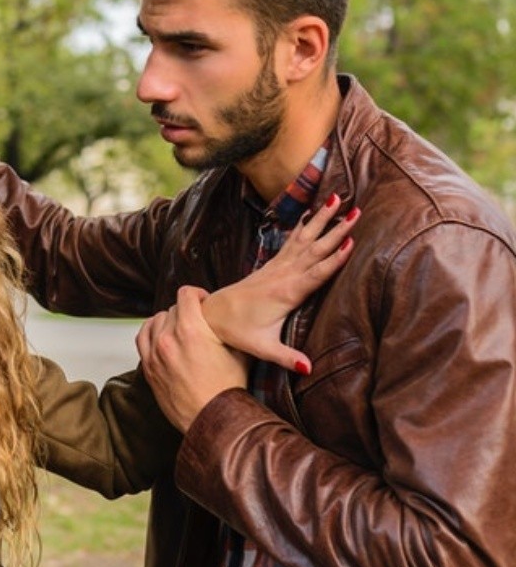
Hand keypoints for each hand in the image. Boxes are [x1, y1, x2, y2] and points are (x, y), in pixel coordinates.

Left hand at [137, 286, 248, 431]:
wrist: (213, 418)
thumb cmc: (227, 390)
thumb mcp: (239, 353)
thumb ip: (230, 331)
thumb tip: (231, 319)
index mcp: (191, 330)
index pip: (185, 294)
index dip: (197, 294)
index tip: (203, 301)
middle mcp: (168, 338)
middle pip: (172, 309)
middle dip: (185, 312)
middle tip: (197, 320)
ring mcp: (154, 353)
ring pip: (155, 321)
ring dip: (167, 321)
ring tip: (180, 328)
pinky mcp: (148, 367)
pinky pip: (142, 338)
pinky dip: (151, 332)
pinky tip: (161, 336)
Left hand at [202, 194, 359, 372]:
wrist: (212, 315)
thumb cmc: (238, 332)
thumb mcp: (262, 348)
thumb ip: (287, 358)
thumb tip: (310, 369)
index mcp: (285, 293)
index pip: (314, 274)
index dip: (333, 258)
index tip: (350, 241)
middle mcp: (282, 275)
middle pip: (314, 249)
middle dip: (335, 229)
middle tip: (355, 209)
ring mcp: (276, 267)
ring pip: (304, 239)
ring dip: (322, 219)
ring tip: (337, 197)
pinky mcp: (272, 265)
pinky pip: (291, 241)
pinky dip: (304, 225)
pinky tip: (312, 211)